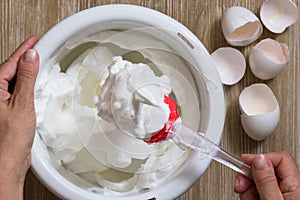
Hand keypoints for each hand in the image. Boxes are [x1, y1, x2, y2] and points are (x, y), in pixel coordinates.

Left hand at [0, 36, 38, 199]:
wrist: (7, 160)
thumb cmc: (9, 138)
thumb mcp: (22, 103)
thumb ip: (26, 78)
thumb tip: (30, 57)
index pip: (10, 63)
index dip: (23, 50)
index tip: (33, 41)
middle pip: (9, 69)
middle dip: (23, 57)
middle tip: (35, 47)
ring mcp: (0, 103)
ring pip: (12, 80)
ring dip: (24, 70)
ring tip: (34, 61)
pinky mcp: (7, 111)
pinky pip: (16, 91)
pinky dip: (25, 84)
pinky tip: (31, 83)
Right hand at [234, 151, 299, 199]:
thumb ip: (266, 181)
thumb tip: (259, 159)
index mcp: (295, 186)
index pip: (280, 158)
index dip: (260, 157)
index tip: (245, 161)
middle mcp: (288, 189)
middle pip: (264, 168)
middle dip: (248, 174)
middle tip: (242, 184)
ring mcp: (278, 195)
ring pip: (257, 180)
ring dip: (246, 187)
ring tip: (248, 198)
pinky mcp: (268, 199)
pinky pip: (255, 190)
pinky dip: (248, 194)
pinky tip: (249, 199)